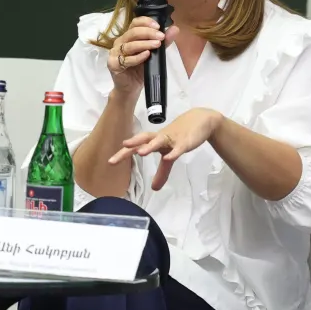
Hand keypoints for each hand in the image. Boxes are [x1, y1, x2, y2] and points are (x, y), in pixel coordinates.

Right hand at [107, 16, 176, 95]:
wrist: (131, 87)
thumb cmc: (140, 69)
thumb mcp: (155, 54)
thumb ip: (164, 42)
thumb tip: (175, 29)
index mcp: (129, 37)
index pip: (135, 23)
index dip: (146, 22)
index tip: (158, 26)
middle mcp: (120, 42)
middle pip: (132, 32)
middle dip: (148, 33)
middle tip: (161, 37)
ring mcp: (115, 53)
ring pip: (129, 45)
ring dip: (144, 44)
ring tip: (157, 45)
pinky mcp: (113, 64)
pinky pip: (126, 59)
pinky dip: (137, 57)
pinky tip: (146, 55)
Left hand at [108, 108, 222, 190]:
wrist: (201, 121)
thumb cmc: (180, 136)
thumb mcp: (170, 155)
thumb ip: (162, 172)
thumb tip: (154, 188)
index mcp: (153, 140)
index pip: (135, 146)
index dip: (123, 153)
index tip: (110, 162)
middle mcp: (159, 138)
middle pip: (142, 141)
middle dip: (129, 147)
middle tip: (115, 158)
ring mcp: (172, 139)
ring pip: (159, 141)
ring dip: (149, 146)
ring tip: (140, 153)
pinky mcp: (185, 141)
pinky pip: (179, 147)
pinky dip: (174, 152)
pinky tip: (169, 156)